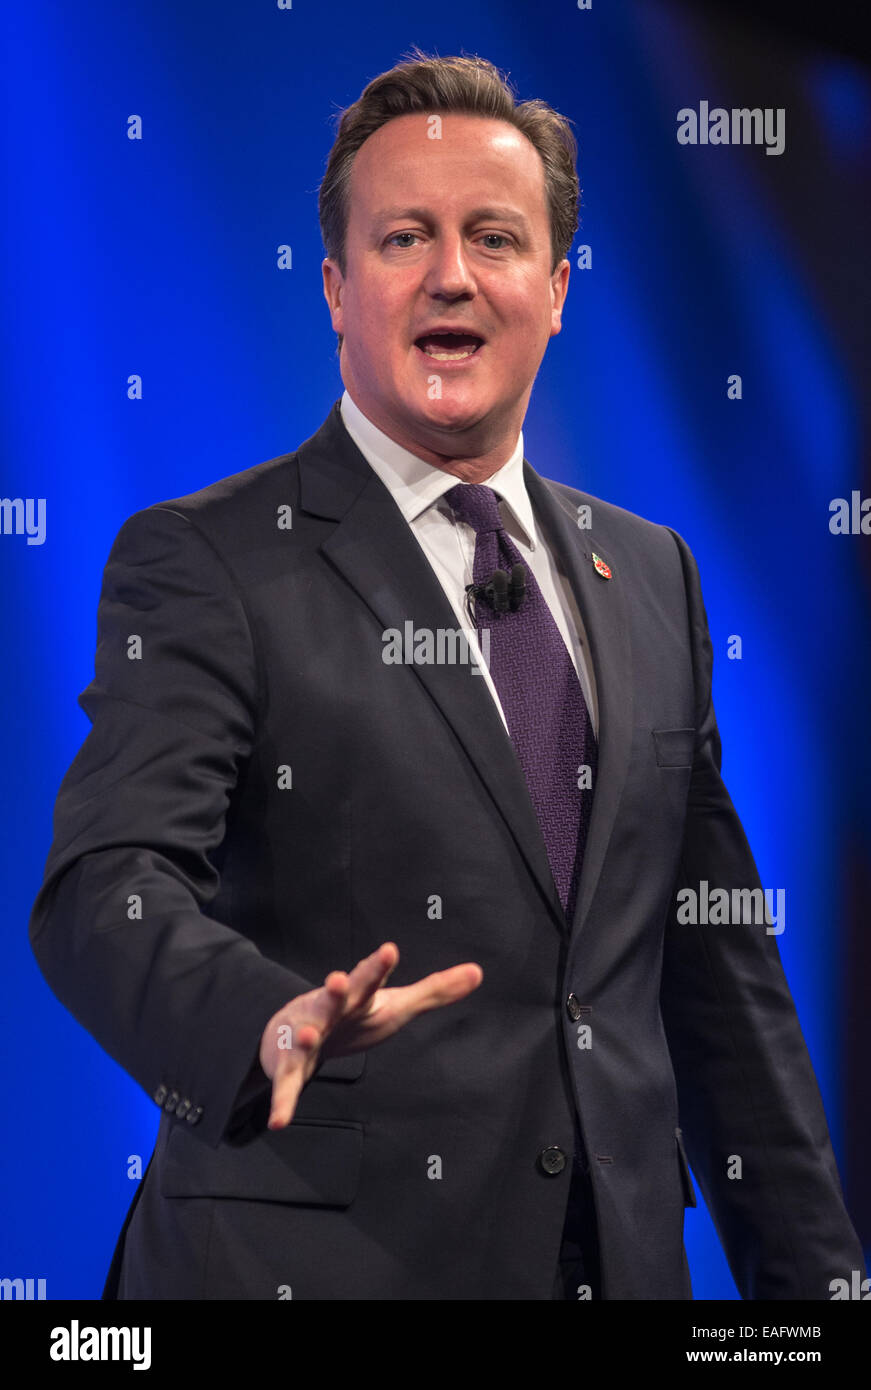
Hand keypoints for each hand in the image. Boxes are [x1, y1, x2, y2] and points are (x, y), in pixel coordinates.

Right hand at [258, 942, 482, 1129]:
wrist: (294, 1032)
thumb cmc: (355, 1016)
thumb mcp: (396, 1004)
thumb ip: (435, 990)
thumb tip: (478, 972)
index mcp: (357, 997)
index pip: (369, 978)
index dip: (378, 965)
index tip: (388, 949)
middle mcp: (330, 1011)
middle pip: (334, 998)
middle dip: (336, 989)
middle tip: (337, 979)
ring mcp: (306, 1036)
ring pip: (305, 1035)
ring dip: (306, 1036)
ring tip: (308, 1037)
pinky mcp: (289, 1066)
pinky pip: (286, 1086)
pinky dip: (283, 1103)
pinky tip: (280, 1122)